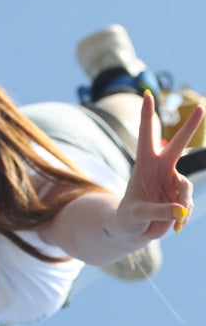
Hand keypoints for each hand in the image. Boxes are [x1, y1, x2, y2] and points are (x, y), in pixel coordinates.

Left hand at [112, 92, 204, 241]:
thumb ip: (158, 212)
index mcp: (143, 165)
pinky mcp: (180, 194)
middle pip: (178, 144)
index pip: (146, 136)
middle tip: (201, 107)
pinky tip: (177, 227)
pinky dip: (184, 216)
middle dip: (190, 127)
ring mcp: (172, 180)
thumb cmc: (128, 219)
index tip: (148, 94)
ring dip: (182, 204)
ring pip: (186, 187)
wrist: (133, 230)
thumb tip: (180, 211)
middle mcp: (160, 168)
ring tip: (175, 223)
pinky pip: (188, 202)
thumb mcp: (137, 216)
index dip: (147, 116)